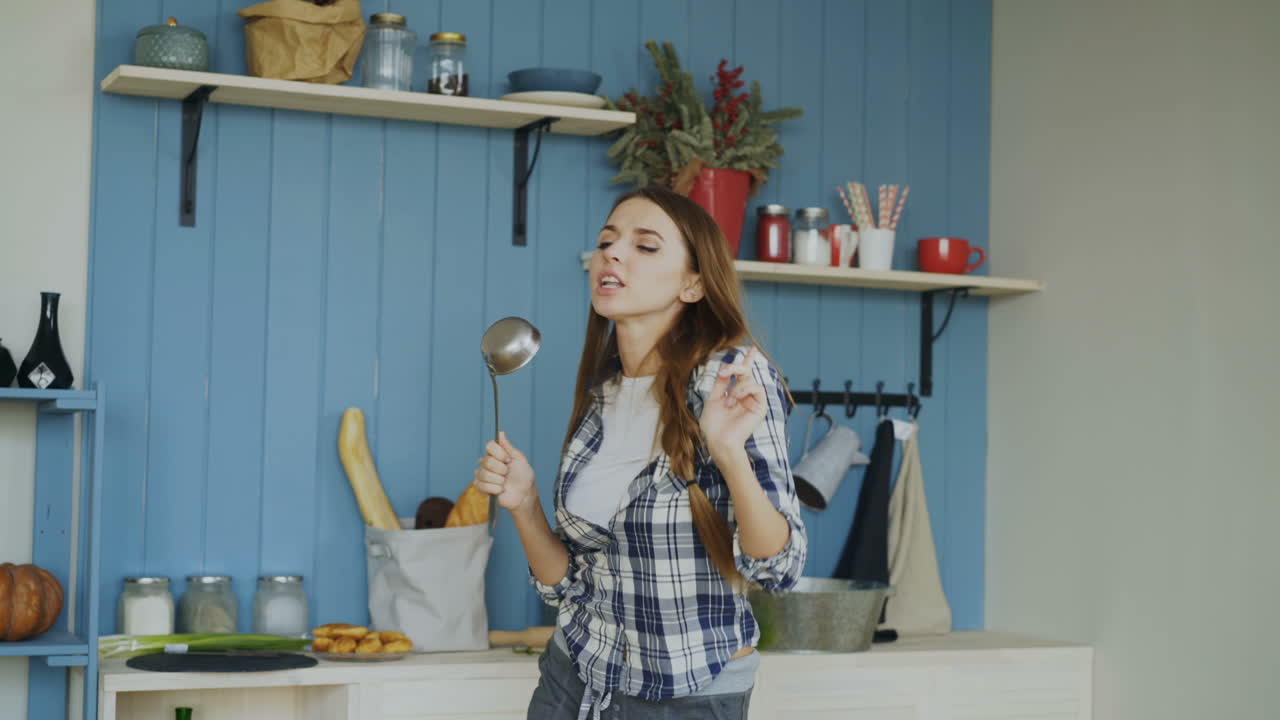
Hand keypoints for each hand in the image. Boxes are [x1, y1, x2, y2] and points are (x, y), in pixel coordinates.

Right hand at [473, 431, 537, 515]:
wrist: (524, 494)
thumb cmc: (523, 476)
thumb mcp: (520, 459)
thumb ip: (509, 447)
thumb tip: (501, 433)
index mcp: (496, 454)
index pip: (489, 445)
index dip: (499, 453)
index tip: (508, 460)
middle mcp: (486, 462)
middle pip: (486, 461)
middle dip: (501, 469)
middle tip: (507, 474)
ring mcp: (482, 474)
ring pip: (484, 474)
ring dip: (498, 480)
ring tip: (504, 483)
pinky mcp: (480, 487)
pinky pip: (482, 485)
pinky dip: (494, 489)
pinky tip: (500, 490)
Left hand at [699, 347, 766, 462]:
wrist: (719, 441)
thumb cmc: (713, 425)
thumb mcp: (713, 400)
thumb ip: (720, 384)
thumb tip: (726, 368)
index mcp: (733, 394)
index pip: (741, 374)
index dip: (747, 361)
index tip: (752, 349)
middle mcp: (744, 396)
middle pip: (746, 372)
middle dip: (736, 367)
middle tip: (725, 371)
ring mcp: (753, 401)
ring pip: (750, 379)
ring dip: (737, 386)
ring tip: (729, 401)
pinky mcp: (760, 407)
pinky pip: (757, 388)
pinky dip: (745, 389)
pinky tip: (736, 398)